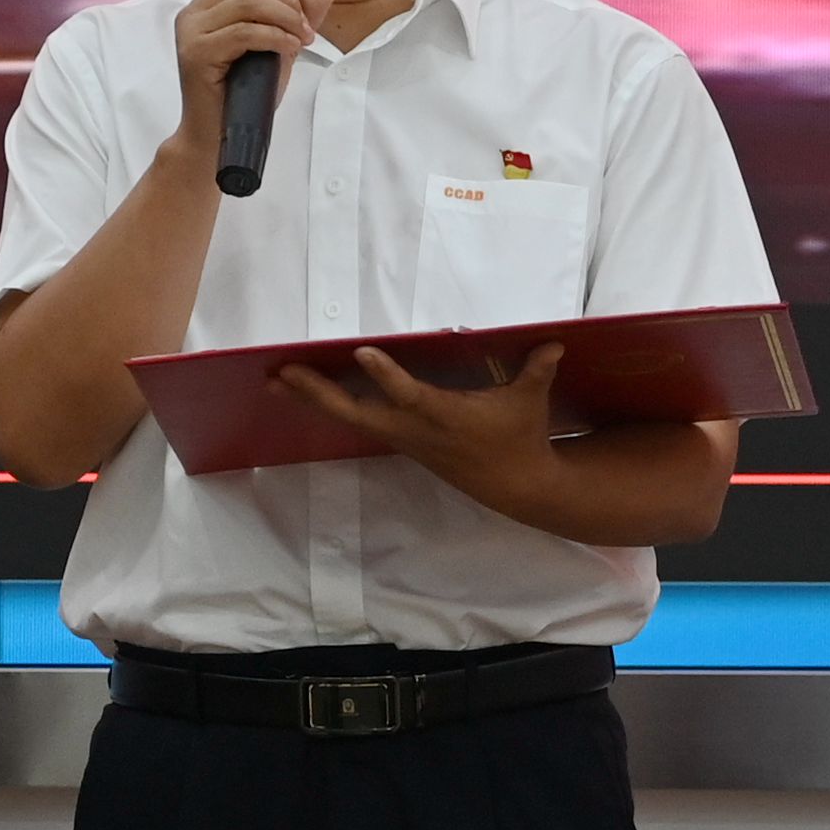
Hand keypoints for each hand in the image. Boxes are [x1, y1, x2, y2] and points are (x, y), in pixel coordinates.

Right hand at [170, 0, 347, 160]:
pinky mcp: (196, 54)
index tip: (299, 2)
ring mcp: (191, 32)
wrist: (218, 138)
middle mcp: (194, 12)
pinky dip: (275, 36)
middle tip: (304, 26)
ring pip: (247, 1)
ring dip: (285, 17)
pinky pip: (244, 31)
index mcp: (208, 3)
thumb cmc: (247, 93)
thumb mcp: (280, 46)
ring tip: (300, 39)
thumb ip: (300, 15)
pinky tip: (289, 49)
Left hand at [281, 339, 565, 485]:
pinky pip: (356, 421)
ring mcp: (403, 438)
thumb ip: (537, 370)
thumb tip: (555, 342)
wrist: (516, 487)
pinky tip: (302, 392)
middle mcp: (416, 430)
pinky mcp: (400, 439)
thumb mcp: (531, 403)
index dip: (387, 377)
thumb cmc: (521, 437)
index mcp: (446, 417)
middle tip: (284, 371)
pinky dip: (328, 405)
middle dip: (319, 393)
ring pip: (349, 418)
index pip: (411, 395)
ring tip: (275, 379)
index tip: (363, 352)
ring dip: (311, 399)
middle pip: (358, 413)